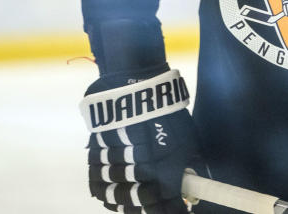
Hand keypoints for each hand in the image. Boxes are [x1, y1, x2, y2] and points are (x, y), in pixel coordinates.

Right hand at [81, 65, 203, 212]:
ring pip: (119, 198)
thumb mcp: (187, 140)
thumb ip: (187, 165)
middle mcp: (140, 174)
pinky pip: (98, 185)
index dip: (174, 212)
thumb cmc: (168, 112)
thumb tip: (190, 183)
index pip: (168, 207)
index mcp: (165, 172)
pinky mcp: (97, 157)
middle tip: (157, 207)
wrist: (137, 86)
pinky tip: (112, 198)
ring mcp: (117, 166)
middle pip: (143, 205)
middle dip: (152, 209)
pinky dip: (106, 195)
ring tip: (134, 206)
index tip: (179, 212)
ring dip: (128, 203)